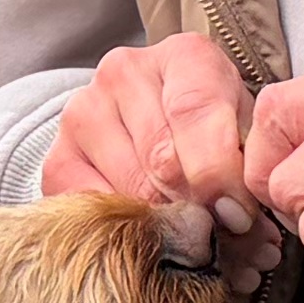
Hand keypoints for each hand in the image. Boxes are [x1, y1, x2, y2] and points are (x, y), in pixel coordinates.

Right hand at [42, 32, 274, 269]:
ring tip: (201, 245)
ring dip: (169, 230)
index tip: (239, 217)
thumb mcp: (245, 135)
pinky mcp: (57, 159)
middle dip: (201, 212)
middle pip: (162, 159)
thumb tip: (238, 224)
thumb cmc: (216, 133)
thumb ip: (246, 168)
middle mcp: (123, 73)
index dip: (218, 174)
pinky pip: (93, 212)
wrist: (156, 125)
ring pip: (130, 191)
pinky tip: (154, 241)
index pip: (194, 112)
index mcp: (183, 57)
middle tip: (229, 241)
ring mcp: (82, 114)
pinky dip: (127, 236)